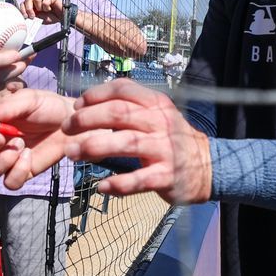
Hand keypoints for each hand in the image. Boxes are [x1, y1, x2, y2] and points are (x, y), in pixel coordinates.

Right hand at [0, 88, 75, 188]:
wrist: (72, 123)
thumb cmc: (48, 106)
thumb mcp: (28, 100)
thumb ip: (7, 107)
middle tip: (3, 138)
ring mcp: (6, 160)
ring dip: (1, 162)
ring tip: (21, 145)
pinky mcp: (21, 173)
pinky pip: (9, 183)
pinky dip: (18, 172)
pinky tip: (29, 156)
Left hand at [21, 0, 64, 24]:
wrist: (62, 17)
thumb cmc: (50, 17)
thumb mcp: (38, 19)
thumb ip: (31, 17)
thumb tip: (25, 18)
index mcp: (32, 4)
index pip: (23, 3)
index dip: (23, 9)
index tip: (26, 16)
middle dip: (29, 8)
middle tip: (33, 16)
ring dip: (39, 8)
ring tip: (45, 11)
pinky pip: (45, 1)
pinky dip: (47, 7)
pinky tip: (50, 8)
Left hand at [62, 79, 211, 204]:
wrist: (209, 165)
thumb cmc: (170, 139)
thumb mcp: (157, 114)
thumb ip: (129, 106)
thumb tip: (87, 103)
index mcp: (156, 104)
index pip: (123, 89)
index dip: (96, 95)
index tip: (76, 105)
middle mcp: (160, 122)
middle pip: (119, 113)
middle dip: (87, 119)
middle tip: (66, 127)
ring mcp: (165, 149)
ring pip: (127, 143)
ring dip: (95, 147)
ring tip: (72, 153)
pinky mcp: (167, 175)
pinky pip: (140, 179)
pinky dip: (119, 184)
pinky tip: (102, 186)